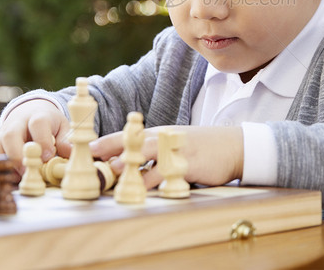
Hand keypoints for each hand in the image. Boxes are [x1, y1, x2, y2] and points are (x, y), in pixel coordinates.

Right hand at [0, 99, 70, 170]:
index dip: (42, 140)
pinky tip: (8, 177)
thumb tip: (79, 152)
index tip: (47, 156)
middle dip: (17, 154)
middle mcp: (18, 122)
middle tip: (26, 171)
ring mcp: (4, 131)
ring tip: (16, 177)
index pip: (38, 124)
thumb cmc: (50, 123)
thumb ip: (67, 141)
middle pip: (11, 135)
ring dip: (4, 162)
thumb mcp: (63, 127)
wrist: (30, 110)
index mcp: (38, 116)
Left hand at [90, 126, 243, 188]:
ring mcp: (176, 151)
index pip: (129, 136)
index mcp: (160, 134)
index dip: (108, 141)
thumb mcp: (176, 145)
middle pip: (134, 141)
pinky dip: (155, 181)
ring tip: (113, 170)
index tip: (88, 146)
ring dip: (130, 164)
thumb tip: (130, 165)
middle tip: (90, 154)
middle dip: (111, 147)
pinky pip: (169, 174)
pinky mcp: (189, 165)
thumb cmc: (203, 147)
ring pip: (149, 156)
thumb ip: (155, 154)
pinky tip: (144, 189)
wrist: (235, 146)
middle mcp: (165, 140)